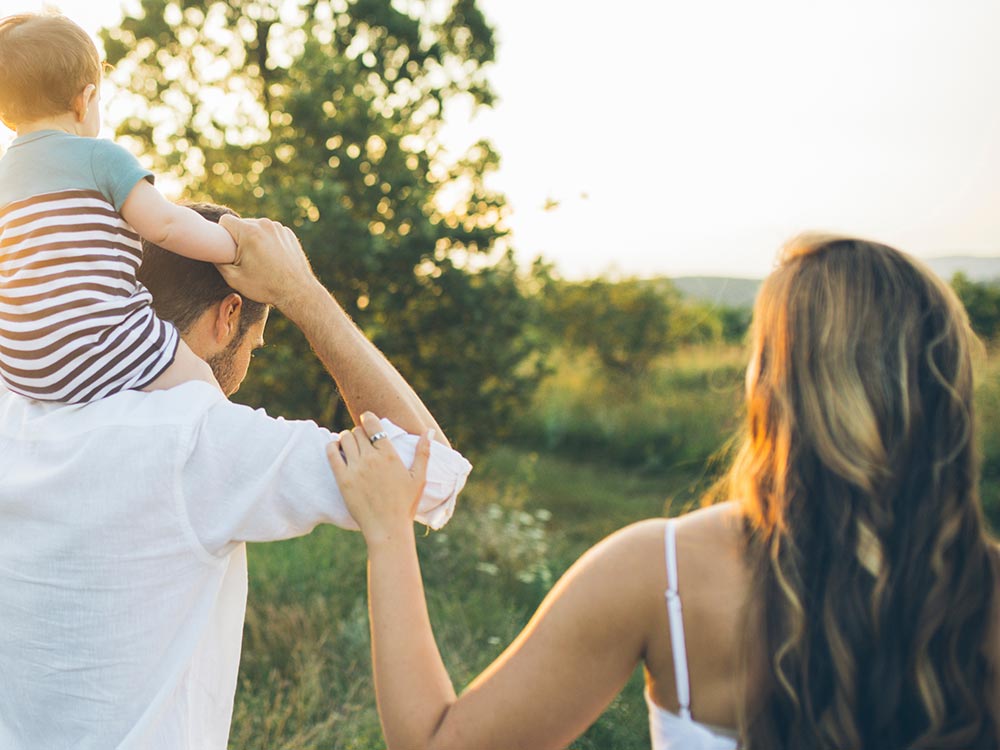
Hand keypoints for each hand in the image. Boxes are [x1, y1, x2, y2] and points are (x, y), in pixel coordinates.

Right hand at [215, 215, 318, 310]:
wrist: (297, 291)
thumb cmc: (265, 287)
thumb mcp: (234, 278)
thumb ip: (218, 261)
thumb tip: (210, 251)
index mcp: (249, 232)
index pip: (225, 220)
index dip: (222, 234)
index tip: (226, 248)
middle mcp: (265, 225)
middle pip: (242, 224)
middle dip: (239, 237)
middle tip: (243, 258)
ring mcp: (279, 228)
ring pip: (257, 227)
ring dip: (254, 239)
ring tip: (258, 260)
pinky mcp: (288, 233)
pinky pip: (271, 232)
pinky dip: (267, 241)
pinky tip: (271, 258)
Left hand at [327, 412, 431, 543]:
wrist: (387, 528)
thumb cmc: (405, 504)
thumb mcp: (419, 477)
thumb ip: (423, 452)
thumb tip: (428, 431)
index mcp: (389, 454)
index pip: (372, 425)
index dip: (368, 418)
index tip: (367, 419)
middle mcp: (371, 458)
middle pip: (357, 432)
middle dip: (359, 433)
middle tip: (362, 441)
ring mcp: (355, 468)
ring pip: (344, 439)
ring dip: (346, 439)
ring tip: (350, 446)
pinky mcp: (342, 479)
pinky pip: (331, 453)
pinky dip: (332, 447)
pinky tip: (336, 450)